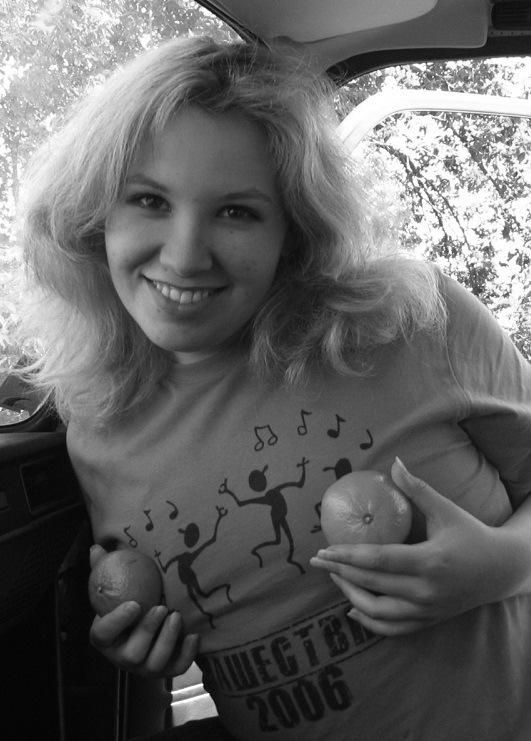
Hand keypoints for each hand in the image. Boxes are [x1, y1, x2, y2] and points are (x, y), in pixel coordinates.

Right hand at [89, 545, 198, 677]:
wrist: (144, 628)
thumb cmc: (127, 602)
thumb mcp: (114, 587)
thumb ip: (104, 569)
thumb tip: (97, 547)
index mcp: (105, 637)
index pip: (103, 634)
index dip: (117, 622)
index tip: (134, 604)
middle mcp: (122, 657)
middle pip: (132, 654)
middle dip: (147, 631)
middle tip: (161, 608)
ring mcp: (144, 666)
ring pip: (154, 664)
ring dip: (167, 640)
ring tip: (177, 616)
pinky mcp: (164, 670)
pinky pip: (176, 668)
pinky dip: (186, 655)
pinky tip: (194, 635)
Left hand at [310, 458, 520, 635]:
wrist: (502, 570)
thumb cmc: (471, 534)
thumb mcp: (446, 510)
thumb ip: (417, 489)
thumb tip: (394, 462)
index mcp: (429, 561)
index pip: (378, 561)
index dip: (347, 556)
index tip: (323, 550)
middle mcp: (426, 591)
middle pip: (372, 586)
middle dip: (340, 572)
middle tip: (318, 560)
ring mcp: (427, 610)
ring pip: (378, 612)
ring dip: (350, 595)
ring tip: (335, 576)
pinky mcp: (428, 621)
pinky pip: (392, 628)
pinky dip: (369, 621)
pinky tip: (352, 608)